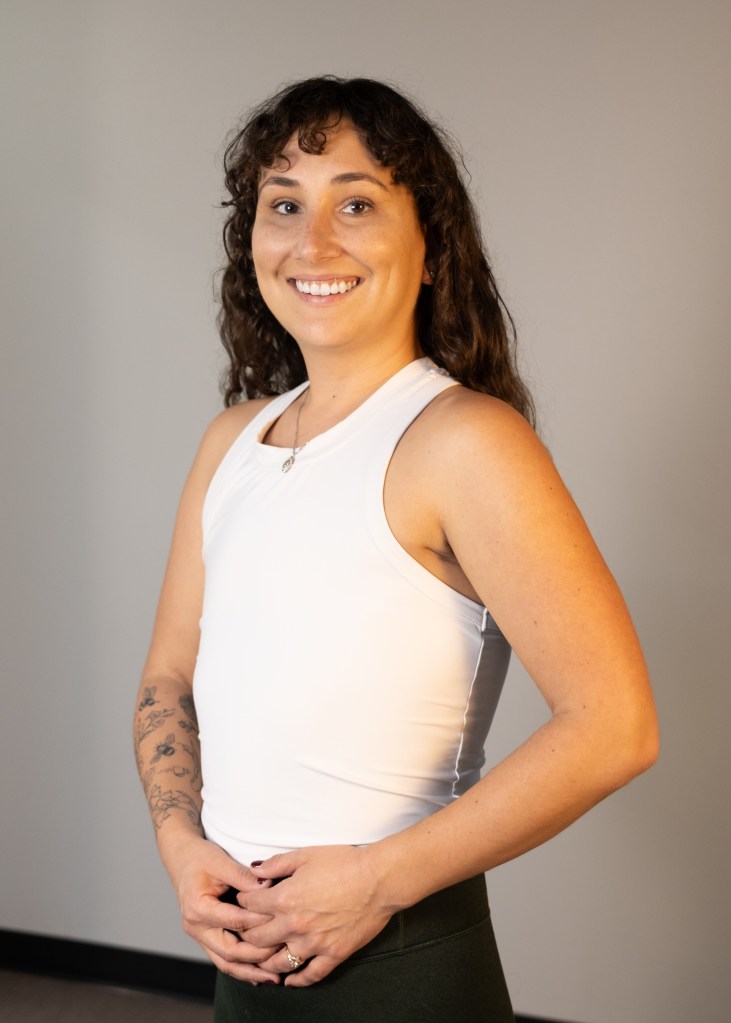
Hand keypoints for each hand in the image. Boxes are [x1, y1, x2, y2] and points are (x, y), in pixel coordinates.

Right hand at [161, 831, 282, 983]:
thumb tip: (268, 888)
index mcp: (198, 908)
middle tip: (281, 956)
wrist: (182, 859)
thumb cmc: (200, 859)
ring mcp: (199, 935)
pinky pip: (223, 958)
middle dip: (256, 958)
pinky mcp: (206, 937)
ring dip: (249, 972)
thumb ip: (244, 877)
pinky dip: (241, 967)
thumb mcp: (222, 862)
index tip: (281, 921)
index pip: (234, 921)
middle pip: (228, 952)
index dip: (258, 922)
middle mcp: (196, 927)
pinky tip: (259, 975)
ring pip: (225, 962)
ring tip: (273, 979)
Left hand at [239, 845, 393, 986]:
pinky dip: (297, 981)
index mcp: (285, 898)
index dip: (242, 902)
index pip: (250, 905)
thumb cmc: (345, 862)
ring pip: (279, 963)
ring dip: (266, 962)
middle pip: (257, 939)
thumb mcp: (307, 854)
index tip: (243, 901)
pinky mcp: (333, 954)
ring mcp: (314, 944)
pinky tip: (289, 981)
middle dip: (247, 934)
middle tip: (246, 931)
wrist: (379, 880)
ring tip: (261, 959)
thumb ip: (277, 864)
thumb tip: (254, 870)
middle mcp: (294, 925)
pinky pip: (311, 975)